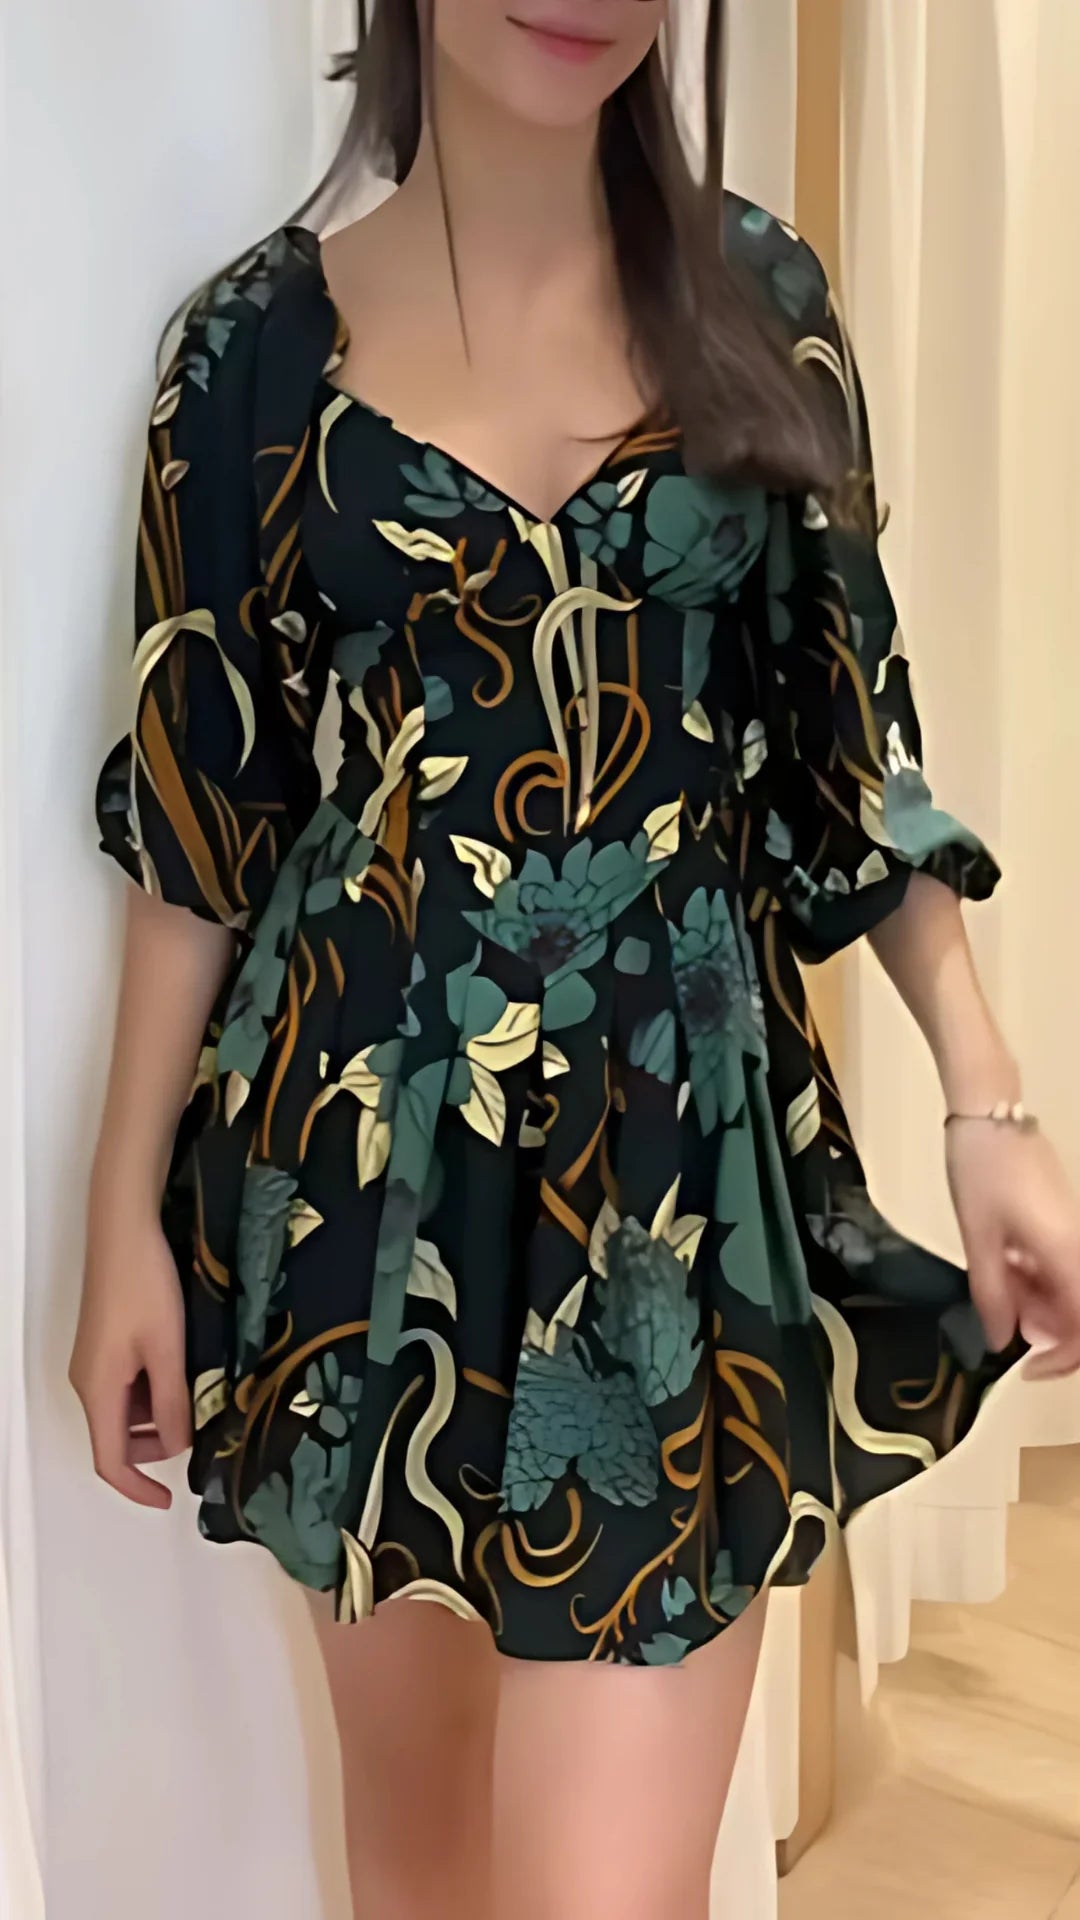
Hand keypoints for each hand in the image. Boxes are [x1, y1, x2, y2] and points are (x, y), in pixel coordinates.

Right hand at [69, 1197, 192, 1508]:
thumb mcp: (168, 1349)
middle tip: (199, 1423)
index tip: (168, 1500)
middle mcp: (88, 1383)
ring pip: (124, 1412)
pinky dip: (152, 1391)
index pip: (109, 1461)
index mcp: (98, 1391)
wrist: (125, 1232)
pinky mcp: (104, 1346)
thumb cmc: (145, 1287)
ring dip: (157, 1415)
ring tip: (195, 1390)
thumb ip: (174, 1402)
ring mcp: (93, 1364)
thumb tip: (180, 1444)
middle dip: (157, 1445)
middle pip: (118, 1438)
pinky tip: (180, 1367)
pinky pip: (125, 1387)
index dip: (137, 1488)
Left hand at [945, 1120, 1079, 1380]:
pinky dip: (1033, 1275)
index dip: (1063, 1361)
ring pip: (1067, 1288)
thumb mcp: (979, 1238)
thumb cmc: (982, 1173)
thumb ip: (993, 1294)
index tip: (1026, 1369)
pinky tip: (1001, 1260)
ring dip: (1034, 1300)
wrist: (990, 1111)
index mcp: (1068, 1255)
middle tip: (998, 1311)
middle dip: (1043, 1326)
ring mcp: (1074, 1232)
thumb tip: (1001, 1341)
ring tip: (994, 1278)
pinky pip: (1059, 1264)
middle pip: (1079, 1311)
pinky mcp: (1063, 1220)